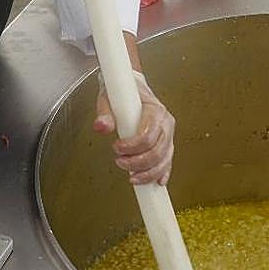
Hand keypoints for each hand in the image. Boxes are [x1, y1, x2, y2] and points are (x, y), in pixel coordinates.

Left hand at [94, 71, 174, 185]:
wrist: (132, 87)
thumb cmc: (122, 92)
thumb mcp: (108, 97)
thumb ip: (104, 113)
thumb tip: (101, 126)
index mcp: (155, 109)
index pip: (148, 135)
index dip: (132, 147)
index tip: (116, 147)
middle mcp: (165, 122)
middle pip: (157, 151)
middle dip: (138, 162)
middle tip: (120, 162)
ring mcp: (168, 134)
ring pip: (164, 160)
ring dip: (147, 173)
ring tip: (130, 176)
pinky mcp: (166, 143)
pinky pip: (167, 163)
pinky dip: (160, 174)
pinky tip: (154, 182)